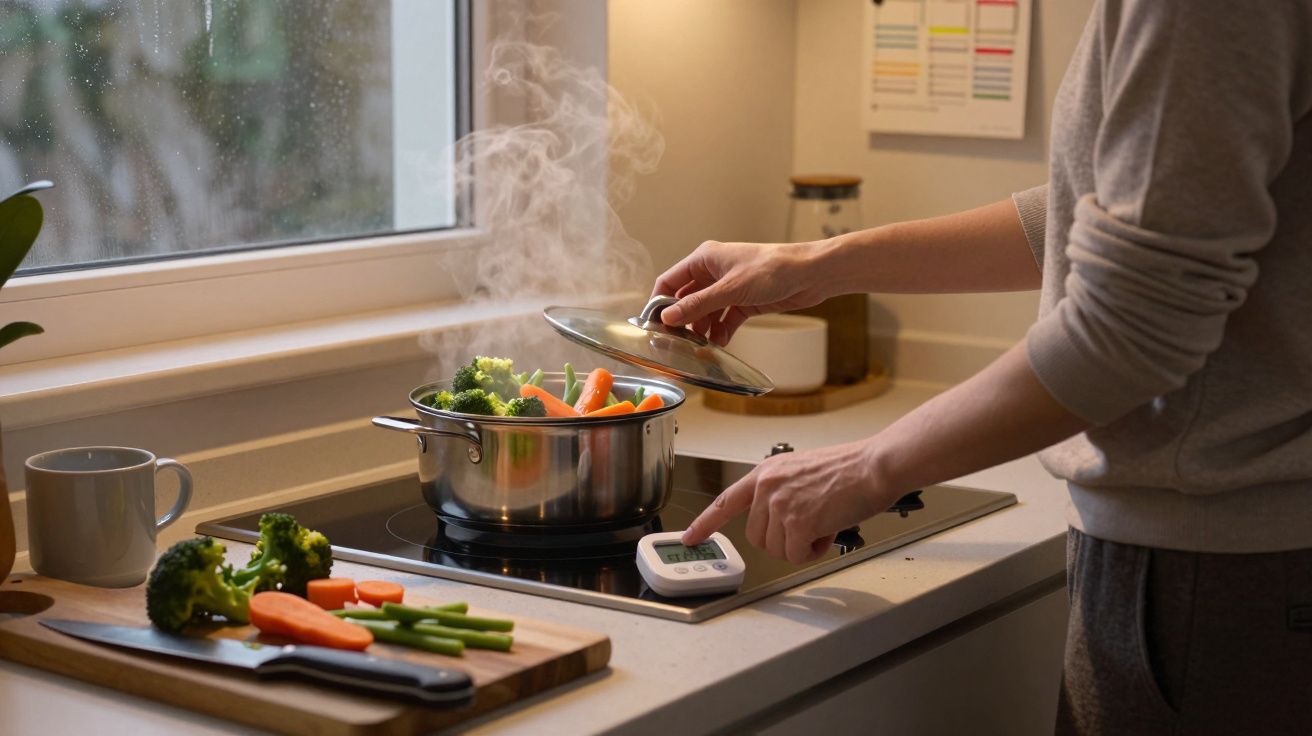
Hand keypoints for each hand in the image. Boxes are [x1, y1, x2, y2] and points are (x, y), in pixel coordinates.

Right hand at [651, 240, 832, 345]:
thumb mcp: (730, 289)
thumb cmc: (772, 269)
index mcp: (704, 259)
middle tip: (676, 342)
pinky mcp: (744, 301)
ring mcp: (728, 288)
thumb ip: (698, 304)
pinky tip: (720, 343)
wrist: (809, 275)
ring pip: (705, 311)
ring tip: (699, 347)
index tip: (653, 325)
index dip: (660, 303)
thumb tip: (668, 317)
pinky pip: (724, 319)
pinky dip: (721, 331)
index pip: (670, 281)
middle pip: (687, 299)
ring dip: (702, 329)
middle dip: (682, 320)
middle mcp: (713, 272)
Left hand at [681, 441, 894, 564]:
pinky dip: (813, 551)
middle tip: (809, 526)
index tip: (691, 537)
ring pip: (775, 549)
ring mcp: (780, 503)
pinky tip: (828, 531)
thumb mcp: (802, 472)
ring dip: (800, 545)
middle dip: (781, 540)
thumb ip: (781, 493)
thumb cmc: (849, 470)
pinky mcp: (797, 521)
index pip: (726, 501)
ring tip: (822, 523)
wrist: (874, 466)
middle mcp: (767, 486)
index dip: (705, 522)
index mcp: (767, 473)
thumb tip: (779, 523)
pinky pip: (796, 555)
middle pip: (757, 537)